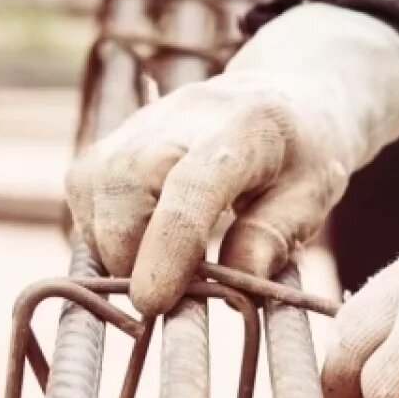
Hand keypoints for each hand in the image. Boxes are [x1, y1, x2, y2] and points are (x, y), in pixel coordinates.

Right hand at [64, 3, 398, 315]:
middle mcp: (179, 116)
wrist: (276, 95)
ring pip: (92, 189)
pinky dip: (101, 234)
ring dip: (112, 247)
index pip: (192, 185)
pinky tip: (139, 250)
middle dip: (129, 254)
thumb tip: (240, 280)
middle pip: (124, 184)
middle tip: (162, 299)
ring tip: (157, 272)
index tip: (154, 302)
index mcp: (245, 125)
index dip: (169, 246)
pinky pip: (84, 193)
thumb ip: (277, 234)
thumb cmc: (299, 155)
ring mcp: (135, 125)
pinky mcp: (109, 143)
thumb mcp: (314, 193)